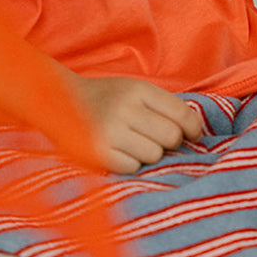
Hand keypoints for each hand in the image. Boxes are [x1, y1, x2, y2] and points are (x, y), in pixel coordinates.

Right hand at [68, 75, 203, 173]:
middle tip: (154, 138)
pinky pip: (133, 167)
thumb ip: (163, 106)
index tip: (192, 135)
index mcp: (138, 89)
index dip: (193, 128)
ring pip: (154, 155)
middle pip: (172, 137)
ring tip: (133, 143)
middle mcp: (125, 108)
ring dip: (149, 153)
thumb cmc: (107, 98)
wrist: (60, 101)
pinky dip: (130, 162)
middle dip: (169, 141)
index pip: (182, 114)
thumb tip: (196, 131)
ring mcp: (110, 131)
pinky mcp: (97, 153)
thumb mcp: (134, 90)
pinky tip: (119, 151)